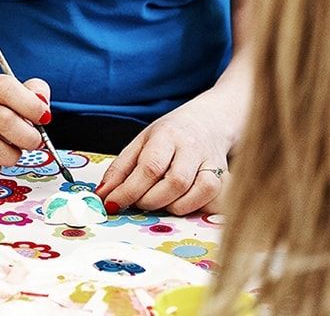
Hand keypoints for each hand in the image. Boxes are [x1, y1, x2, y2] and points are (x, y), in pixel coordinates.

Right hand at [0, 75, 51, 179]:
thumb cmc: (3, 110)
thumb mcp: (22, 95)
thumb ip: (37, 93)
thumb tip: (42, 103)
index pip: (7, 89)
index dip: (30, 105)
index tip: (44, 118)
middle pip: (4, 120)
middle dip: (28, 137)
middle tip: (35, 142)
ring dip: (11, 156)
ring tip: (15, 153)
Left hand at [94, 102, 231, 215]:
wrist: (208, 122)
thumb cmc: (169, 136)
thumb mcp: (140, 143)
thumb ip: (120, 169)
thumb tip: (103, 195)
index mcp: (167, 135)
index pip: (149, 166)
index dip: (129, 190)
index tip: (113, 204)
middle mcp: (192, 147)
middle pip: (175, 182)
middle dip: (151, 200)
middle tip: (138, 202)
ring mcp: (213, 161)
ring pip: (199, 192)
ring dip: (174, 206)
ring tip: (160, 201)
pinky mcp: (226, 176)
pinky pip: (215, 199)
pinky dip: (196, 207)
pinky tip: (182, 202)